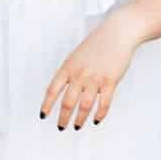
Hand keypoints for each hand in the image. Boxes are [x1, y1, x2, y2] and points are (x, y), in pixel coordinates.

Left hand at [42, 15, 140, 129]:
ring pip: (84, 105)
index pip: (52, 90)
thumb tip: (63, 90)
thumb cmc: (96, 44)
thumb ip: (70, 72)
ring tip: (77, 126)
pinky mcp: (111, 81)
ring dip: (79, 119)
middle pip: (68, 102)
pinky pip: (104, 103)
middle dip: (63, 117)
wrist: (117, 33)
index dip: (47, 105)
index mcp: (68, 67)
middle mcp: (80, 74)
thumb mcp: (76, 56)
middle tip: (61, 127)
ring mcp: (95, 78)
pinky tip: (96, 120)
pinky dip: (99, 114)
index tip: (43, 115)